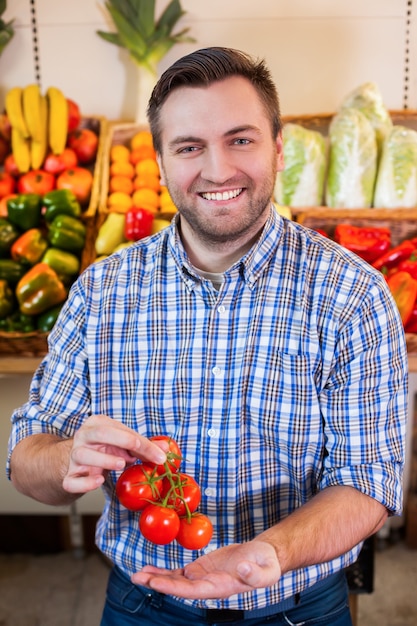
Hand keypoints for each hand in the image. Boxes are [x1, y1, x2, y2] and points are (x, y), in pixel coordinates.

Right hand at [62, 415, 166, 493]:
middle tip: (137, 452)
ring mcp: (73, 457)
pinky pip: (72, 481)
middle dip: (122, 440)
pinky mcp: (68, 477)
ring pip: (82, 455)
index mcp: (97, 424)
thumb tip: (166, 449)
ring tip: (120, 464)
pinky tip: (98, 481)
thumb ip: (143, 446)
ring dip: (103, 460)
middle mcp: (83, 437)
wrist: (78, 464)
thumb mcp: (124, 444)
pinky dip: (85, 483)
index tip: (160, 456)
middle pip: (99, 433)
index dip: (142, 443)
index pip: (121, 430)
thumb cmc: (104, 449)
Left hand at [131, 540, 280, 598]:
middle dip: (158, 583)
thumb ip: (256, 574)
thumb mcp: (267, 569)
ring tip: (137, 575)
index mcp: (220, 588)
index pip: (192, 591)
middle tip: (138, 578)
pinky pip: (179, 573)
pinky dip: (164, 572)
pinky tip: (150, 571)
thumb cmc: (266, 564)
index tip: (155, 583)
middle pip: (178, 588)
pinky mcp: (200, 569)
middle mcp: (207, 586)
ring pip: (175, 581)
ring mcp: (202, 578)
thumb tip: (243, 570)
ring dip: (156, 578)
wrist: (263, 557)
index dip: (173, 588)